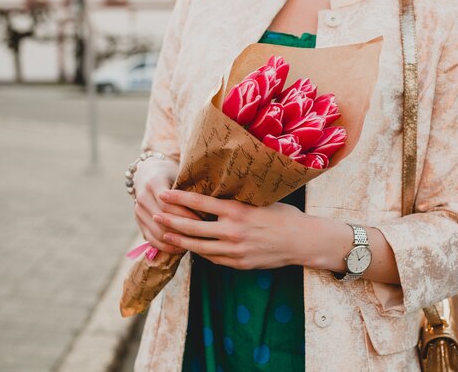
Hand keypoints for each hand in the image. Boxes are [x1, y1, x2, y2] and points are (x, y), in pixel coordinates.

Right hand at [133, 158, 199, 253]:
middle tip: (203, 236)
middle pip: (163, 220)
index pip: (169, 205)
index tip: (205, 221)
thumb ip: (190, 189)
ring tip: (195, 244)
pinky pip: (151, 239)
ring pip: (157, 232)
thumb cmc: (173, 174)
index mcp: (153, 183)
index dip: (187, 215)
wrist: (149, 173)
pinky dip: (166, 246)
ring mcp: (138, 211)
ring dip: (176, 240)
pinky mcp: (139, 222)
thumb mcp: (181, 175)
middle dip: (184, 229)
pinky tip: (181, 248)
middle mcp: (142, 197)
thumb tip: (213, 206)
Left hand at [153, 190, 309, 268]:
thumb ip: (235, 204)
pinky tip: (192, 248)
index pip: (200, 203)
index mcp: (237, 211)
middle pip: (193, 228)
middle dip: (171, 221)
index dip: (179, 198)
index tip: (163, 194)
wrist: (302, 240)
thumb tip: (215, 197)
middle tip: (155, 215)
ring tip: (165, 235)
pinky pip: (214, 258)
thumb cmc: (283, 216)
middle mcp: (233, 231)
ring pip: (199, 247)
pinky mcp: (239, 263)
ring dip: (180, 241)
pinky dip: (201, 252)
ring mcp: (235, 250)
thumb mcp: (258, 203)